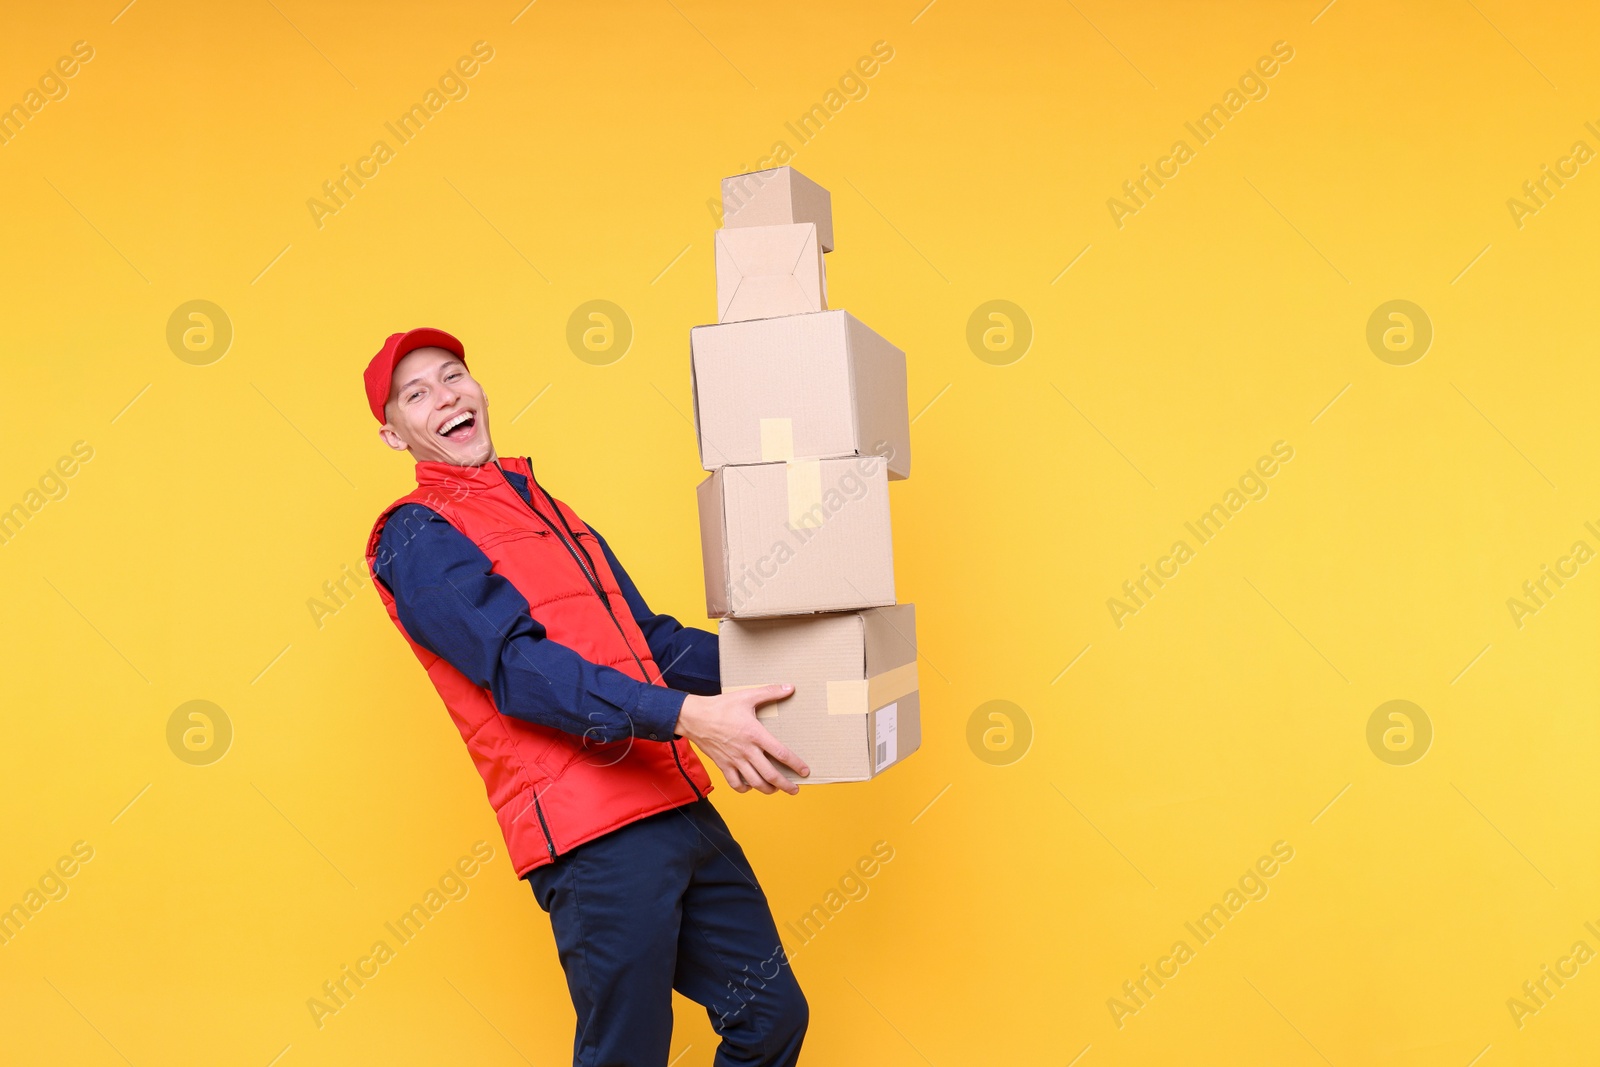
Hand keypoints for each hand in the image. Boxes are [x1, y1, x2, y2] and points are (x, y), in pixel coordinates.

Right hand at [674, 684, 810, 794]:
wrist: (694, 717)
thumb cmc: (721, 706)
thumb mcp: (747, 696)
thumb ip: (770, 692)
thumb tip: (790, 687)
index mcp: (755, 734)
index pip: (780, 753)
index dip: (795, 764)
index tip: (805, 771)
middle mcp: (746, 751)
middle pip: (770, 775)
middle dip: (785, 785)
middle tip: (795, 789)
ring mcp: (734, 760)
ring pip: (754, 783)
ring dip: (768, 789)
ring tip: (776, 789)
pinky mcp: (723, 765)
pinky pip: (735, 784)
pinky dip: (745, 788)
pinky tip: (751, 786)